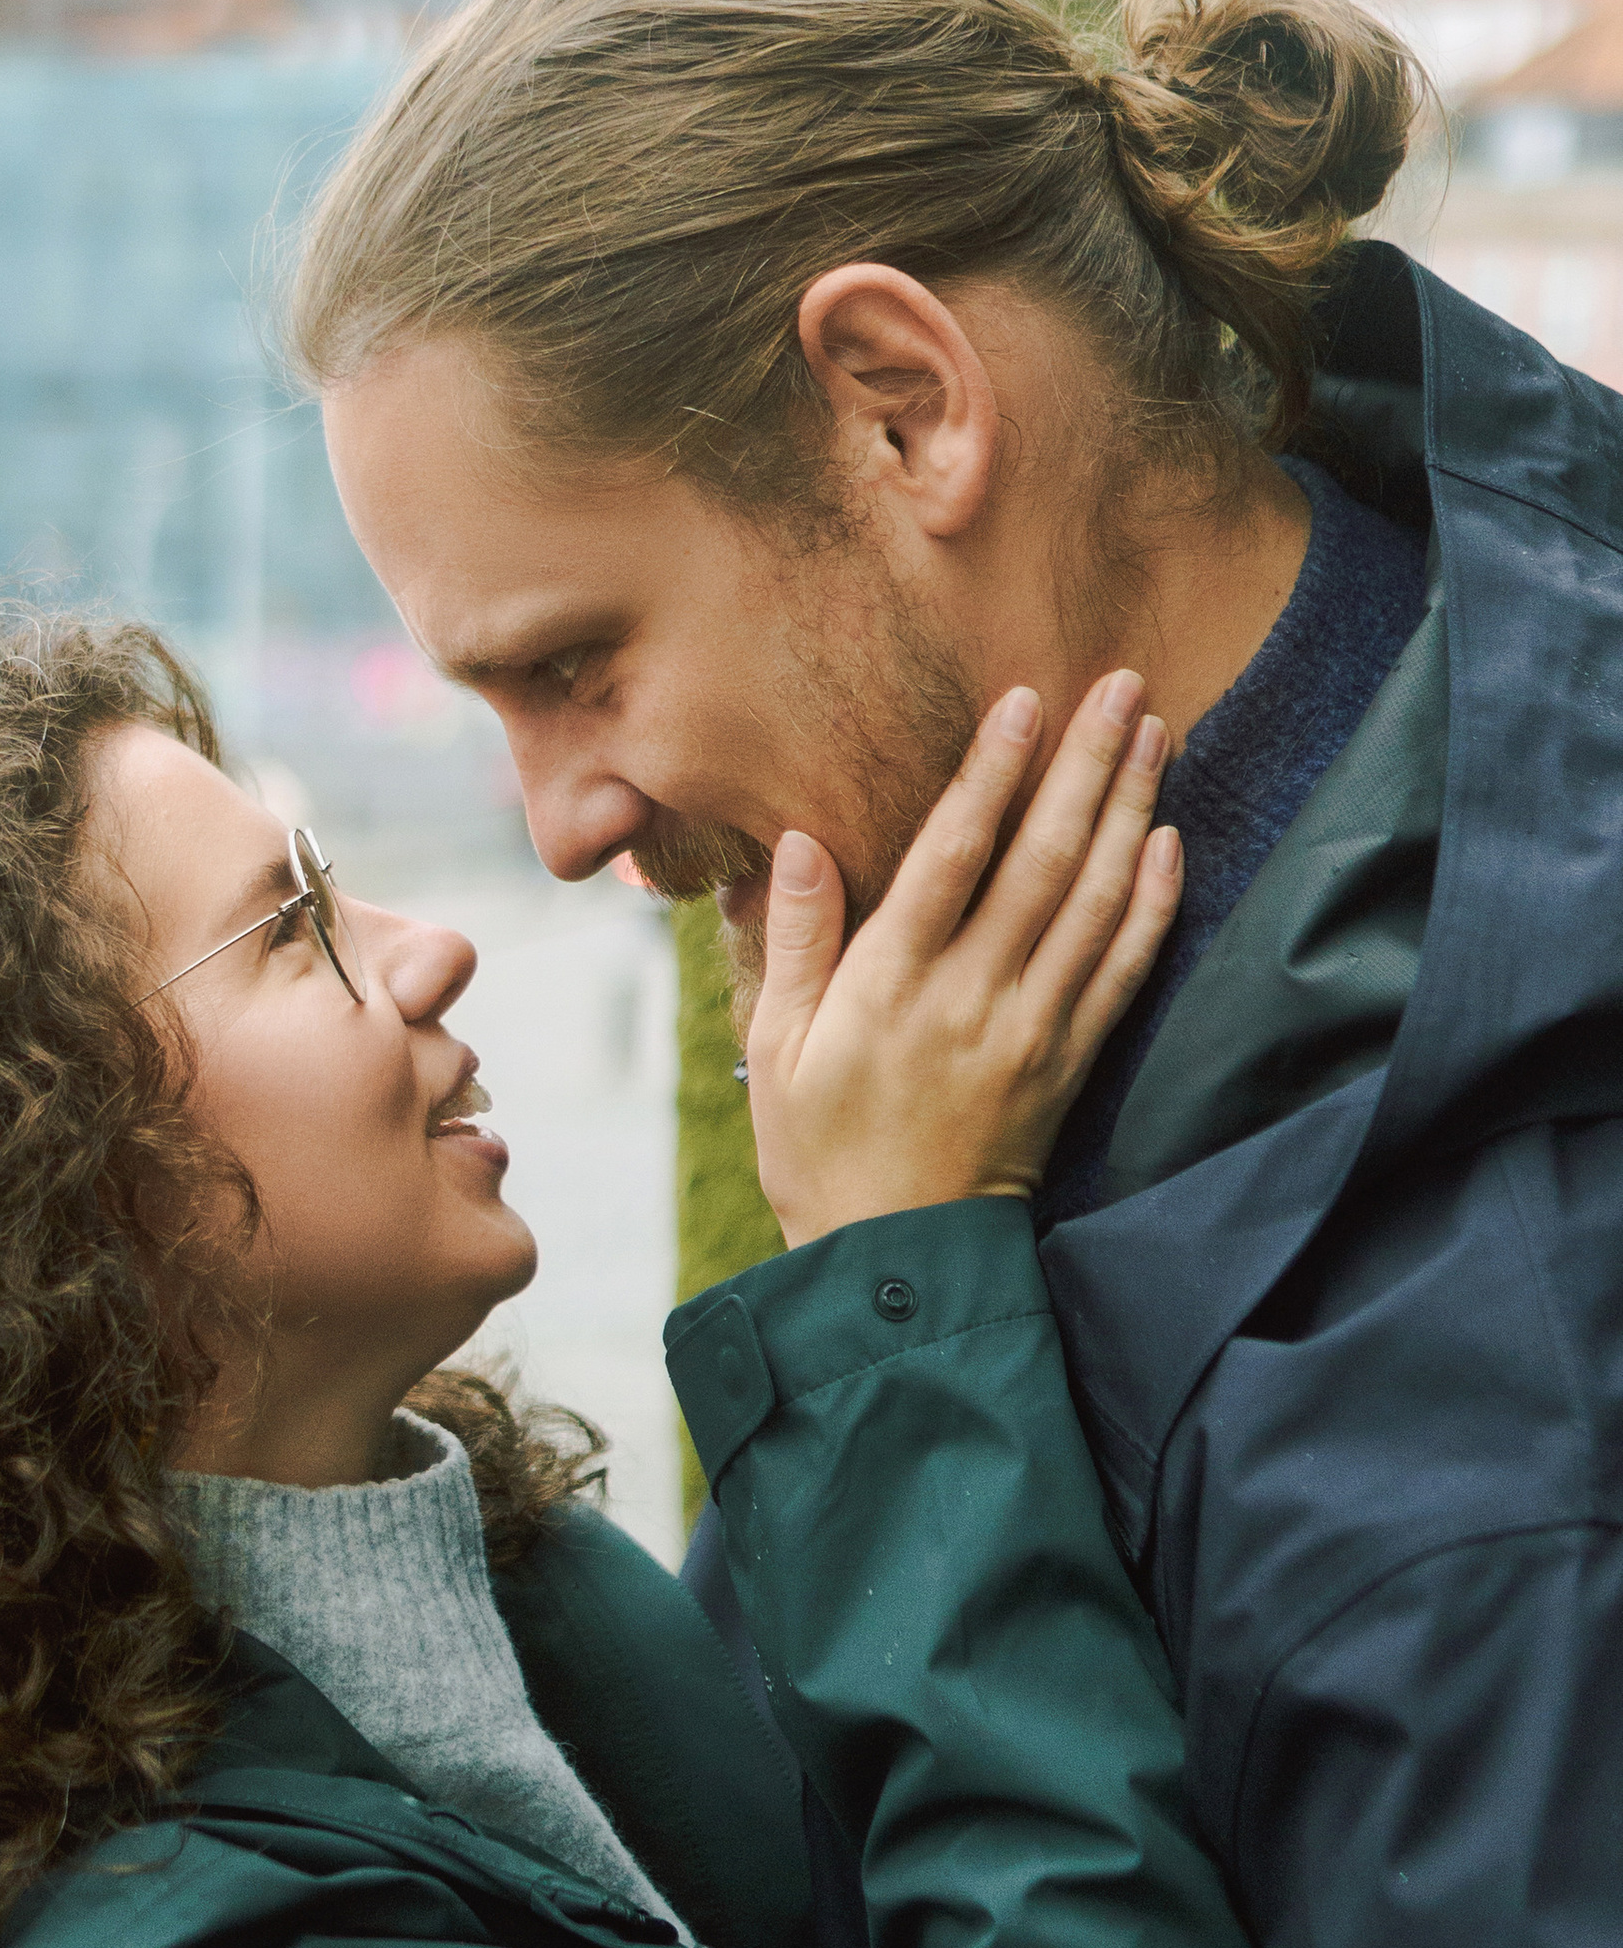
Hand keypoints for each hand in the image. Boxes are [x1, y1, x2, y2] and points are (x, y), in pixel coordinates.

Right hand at [743, 673, 1180, 1248]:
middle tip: (1122, 685)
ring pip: (1095, 902)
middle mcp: (972, 998)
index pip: (952, 856)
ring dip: (1130, 809)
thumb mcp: (775, 1046)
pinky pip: (1124, 972)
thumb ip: (794, 939)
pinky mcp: (1070, 1063)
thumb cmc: (819, 1148)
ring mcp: (1032, 1031)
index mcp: (890, 986)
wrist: (897, 1262)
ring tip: (1153, 733)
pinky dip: (1154, 904)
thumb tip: (801, 841)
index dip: (992, 773)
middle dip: (1086, 764)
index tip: (1026, 701)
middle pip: (1043, 860)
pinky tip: (1171, 842)